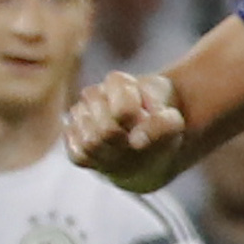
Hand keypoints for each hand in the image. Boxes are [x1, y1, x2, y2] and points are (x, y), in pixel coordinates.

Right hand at [63, 69, 186, 190]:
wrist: (147, 141)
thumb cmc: (159, 126)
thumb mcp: (173, 121)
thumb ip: (162, 125)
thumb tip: (136, 141)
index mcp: (119, 82)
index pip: (124, 112)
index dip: (142, 127)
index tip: (151, 127)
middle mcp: (93, 94)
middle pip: (106, 131)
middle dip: (127, 143)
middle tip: (138, 143)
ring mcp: (78, 114)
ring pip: (90, 143)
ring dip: (112, 153)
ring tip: (125, 148)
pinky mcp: (71, 135)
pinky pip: (77, 155)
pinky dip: (96, 161)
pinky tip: (109, 156)